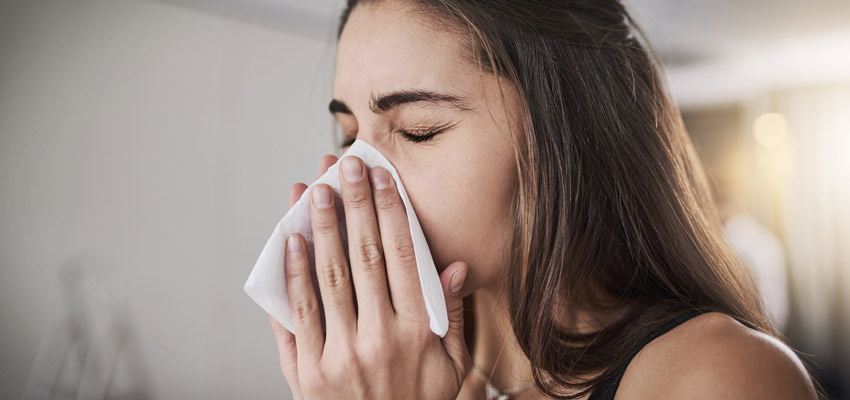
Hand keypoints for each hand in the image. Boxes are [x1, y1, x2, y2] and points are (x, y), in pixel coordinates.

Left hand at [268, 154, 470, 399]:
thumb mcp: (453, 366)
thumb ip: (451, 315)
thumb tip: (455, 266)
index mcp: (418, 331)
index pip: (403, 256)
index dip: (390, 211)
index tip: (381, 177)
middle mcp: (380, 337)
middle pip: (363, 256)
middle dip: (353, 204)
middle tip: (344, 164)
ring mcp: (341, 355)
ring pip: (328, 278)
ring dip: (321, 229)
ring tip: (314, 190)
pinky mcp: (308, 373)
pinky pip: (299, 316)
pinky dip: (293, 276)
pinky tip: (291, 242)